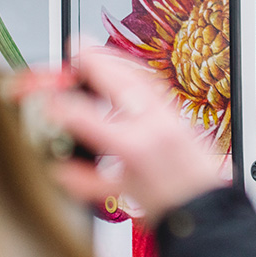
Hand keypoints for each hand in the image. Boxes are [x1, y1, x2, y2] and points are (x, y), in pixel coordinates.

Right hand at [46, 49, 223, 225]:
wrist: (207, 209)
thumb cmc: (170, 206)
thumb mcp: (121, 194)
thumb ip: (87, 180)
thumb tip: (63, 171)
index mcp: (133, 148)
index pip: (88, 118)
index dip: (62, 107)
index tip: (48, 99)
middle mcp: (154, 127)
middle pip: (120, 84)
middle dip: (94, 62)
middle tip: (74, 47)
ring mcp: (171, 118)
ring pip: (141, 79)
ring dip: (116, 61)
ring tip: (97, 52)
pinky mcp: (182, 118)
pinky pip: (157, 85)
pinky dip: (137, 72)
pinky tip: (127, 67)